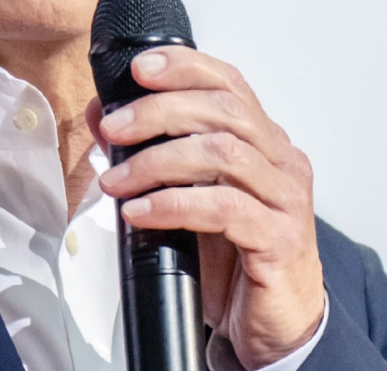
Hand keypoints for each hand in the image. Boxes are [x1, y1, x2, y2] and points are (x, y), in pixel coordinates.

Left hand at [86, 47, 324, 369]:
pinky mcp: (280, 238)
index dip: (185, 66)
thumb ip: (148, 150)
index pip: (228, 83)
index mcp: (262, 140)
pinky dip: (173, 205)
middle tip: (113, 129)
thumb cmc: (232, 252)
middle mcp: (281, 160)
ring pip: (223, 153)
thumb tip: (101, 114)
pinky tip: (139, 213)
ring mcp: (285, 198)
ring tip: (117, 180)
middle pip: (222, 110)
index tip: (139, 68)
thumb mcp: (184, 192)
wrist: (273, 321)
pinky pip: (224, 207)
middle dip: (158, 112)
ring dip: (157, 161)